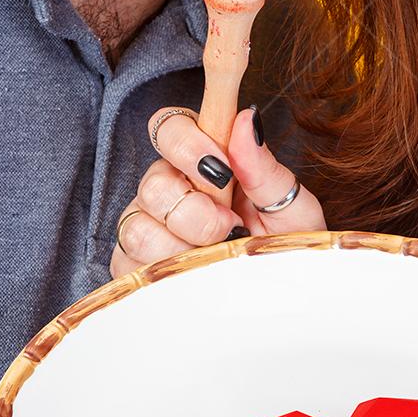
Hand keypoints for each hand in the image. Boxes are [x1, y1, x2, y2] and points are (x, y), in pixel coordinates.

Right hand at [111, 105, 325, 275]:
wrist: (284, 296)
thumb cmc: (285, 245)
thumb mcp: (290, 206)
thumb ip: (264, 166)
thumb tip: (247, 120)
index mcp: (206, 159)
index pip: (170, 127)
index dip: (186, 143)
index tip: (221, 169)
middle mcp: (171, 187)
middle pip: (153, 183)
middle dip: (196, 211)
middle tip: (230, 226)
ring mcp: (150, 226)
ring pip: (138, 225)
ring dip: (183, 246)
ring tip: (217, 254)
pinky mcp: (136, 264)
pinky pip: (127, 261)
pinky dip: (165, 269)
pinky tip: (194, 272)